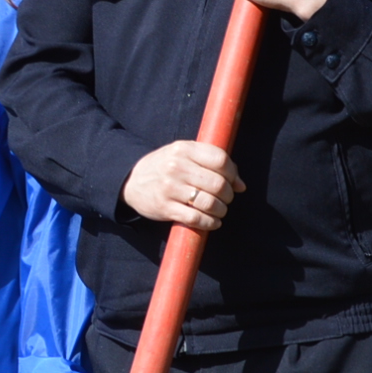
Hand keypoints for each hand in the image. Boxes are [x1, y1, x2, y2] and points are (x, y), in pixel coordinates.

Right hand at [122, 140, 241, 231]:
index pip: (220, 160)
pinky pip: (196, 219)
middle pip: (218, 184)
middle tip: (226, 198)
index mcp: (184, 149)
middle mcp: (176, 167)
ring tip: (220, 210)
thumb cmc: (165, 166)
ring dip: (221, 210)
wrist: (130, 180)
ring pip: (209, 203)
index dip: (233, 173)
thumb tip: (241, 185)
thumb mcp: (184, 154)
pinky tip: (212, 221)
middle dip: (228, 195)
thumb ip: (212, 162)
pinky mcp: (165, 208)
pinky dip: (210, 223)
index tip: (234, 182)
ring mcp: (170, 188)